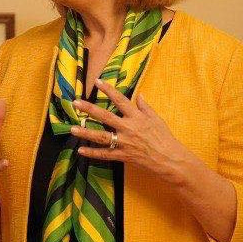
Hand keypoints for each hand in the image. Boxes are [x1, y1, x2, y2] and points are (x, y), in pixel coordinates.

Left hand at [71, 81, 191, 182]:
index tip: (97, 81)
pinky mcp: (123, 156)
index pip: (120, 100)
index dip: (109, 90)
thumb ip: (145, 107)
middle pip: (105, 116)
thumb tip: (139, 95)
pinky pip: (105, 154)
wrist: (170, 159)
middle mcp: (128, 128)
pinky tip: (81, 151)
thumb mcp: (157, 119)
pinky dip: (92, 153)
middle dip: (89, 109)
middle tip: (75, 102)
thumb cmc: (164, 138)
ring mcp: (124, 142)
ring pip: (101, 137)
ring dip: (85, 133)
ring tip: (72, 129)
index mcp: (136, 117)